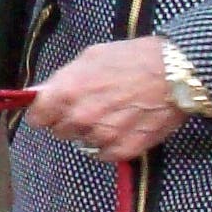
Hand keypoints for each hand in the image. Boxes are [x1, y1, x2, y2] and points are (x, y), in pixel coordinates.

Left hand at [24, 35, 190, 161]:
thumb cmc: (133, 59)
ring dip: (89, 131)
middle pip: (59, 131)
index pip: (37, 117)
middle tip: (89, 105)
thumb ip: (64, 78)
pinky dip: (108, 144)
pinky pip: (102, 154)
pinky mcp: (122, 150)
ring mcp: (101, 137)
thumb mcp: (91, 57)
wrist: (175, 74)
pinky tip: (121, 126)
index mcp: (67, 93)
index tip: (50, 109)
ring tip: (110, 113)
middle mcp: (80, 118)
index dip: (43, 112)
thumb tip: (45, 92)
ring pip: (81, 142)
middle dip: (68, 119)